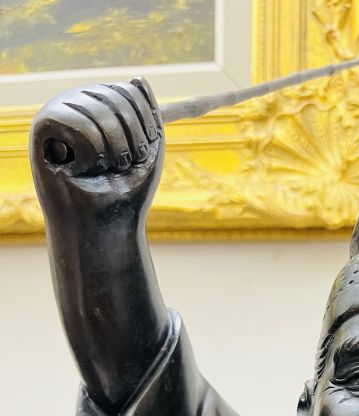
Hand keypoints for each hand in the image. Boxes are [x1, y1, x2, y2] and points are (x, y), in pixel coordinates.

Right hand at [30, 77, 163, 218]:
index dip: (145, 125)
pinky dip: (88, 153)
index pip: (131, 92)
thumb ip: (149, 114)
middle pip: (117, 98)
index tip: (144, 154)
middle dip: (131, 141)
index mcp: (104, 106)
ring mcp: (60, 112)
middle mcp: (80, 102)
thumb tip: (139, 78)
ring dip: (111, 152)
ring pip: (99, 112)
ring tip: (101, 171)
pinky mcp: (42, 128)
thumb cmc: (126, 191)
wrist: (106, 227)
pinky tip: (78, 168)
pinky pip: (75, 123)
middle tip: (122, 168)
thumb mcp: (149, 150)